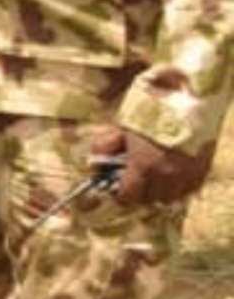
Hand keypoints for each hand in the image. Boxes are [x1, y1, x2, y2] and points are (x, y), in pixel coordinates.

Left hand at [89, 123, 215, 206]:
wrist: (188, 99)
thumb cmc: (150, 111)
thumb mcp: (121, 127)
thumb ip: (104, 147)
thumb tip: (95, 165)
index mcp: (144, 166)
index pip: (127, 197)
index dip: (120, 194)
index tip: (119, 186)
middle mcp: (166, 176)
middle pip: (149, 199)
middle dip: (140, 192)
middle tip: (137, 179)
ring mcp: (187, 175)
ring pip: (170, 198)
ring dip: (161, 191)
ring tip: (156, 177)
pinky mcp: (203, 171)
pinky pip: (189, 190)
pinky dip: (180, 187)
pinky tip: (174, 175)